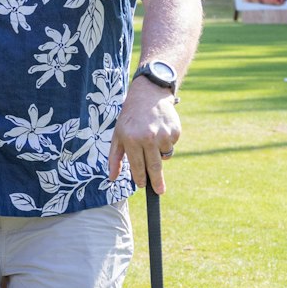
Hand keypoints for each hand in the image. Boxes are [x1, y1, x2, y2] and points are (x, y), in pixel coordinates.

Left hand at [109, 77, 181, 194]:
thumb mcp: (117, 135)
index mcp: (132, 140)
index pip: (138, 166)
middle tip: (159, 192)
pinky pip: (171, 146)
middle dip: (157, 182)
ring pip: (164, 156)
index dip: (140, 178)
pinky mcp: (175, 131)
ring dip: (159, 154)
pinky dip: (166, 143)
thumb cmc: (130, 118)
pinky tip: (160, 130)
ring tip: (151, 138)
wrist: (148, 95)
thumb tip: (112, 178)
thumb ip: (114, 158)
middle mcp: (148, 138)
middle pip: (154, 167)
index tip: (143, 186)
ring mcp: (163, 135)